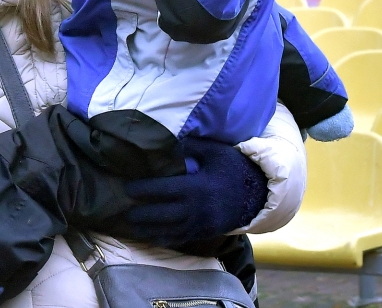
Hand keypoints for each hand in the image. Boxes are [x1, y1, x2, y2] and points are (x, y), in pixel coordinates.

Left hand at [123, 136, 266, 247]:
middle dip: (142, 215)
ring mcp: (201, 224)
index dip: (144, 189)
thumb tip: (167, 141)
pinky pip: (181, 239)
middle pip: (163, 215)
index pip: (164, 190)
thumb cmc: (232, 169)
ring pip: (170, 231)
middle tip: (124, 211)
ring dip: (149, 230)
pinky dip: (164, 239)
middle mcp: (197, 209)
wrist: (257, 194)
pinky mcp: (204, 233)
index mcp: (198, 187)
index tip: (127, 187)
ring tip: (131, 226)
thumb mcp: (214, 152)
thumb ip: (191, 146)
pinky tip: (150, 237)